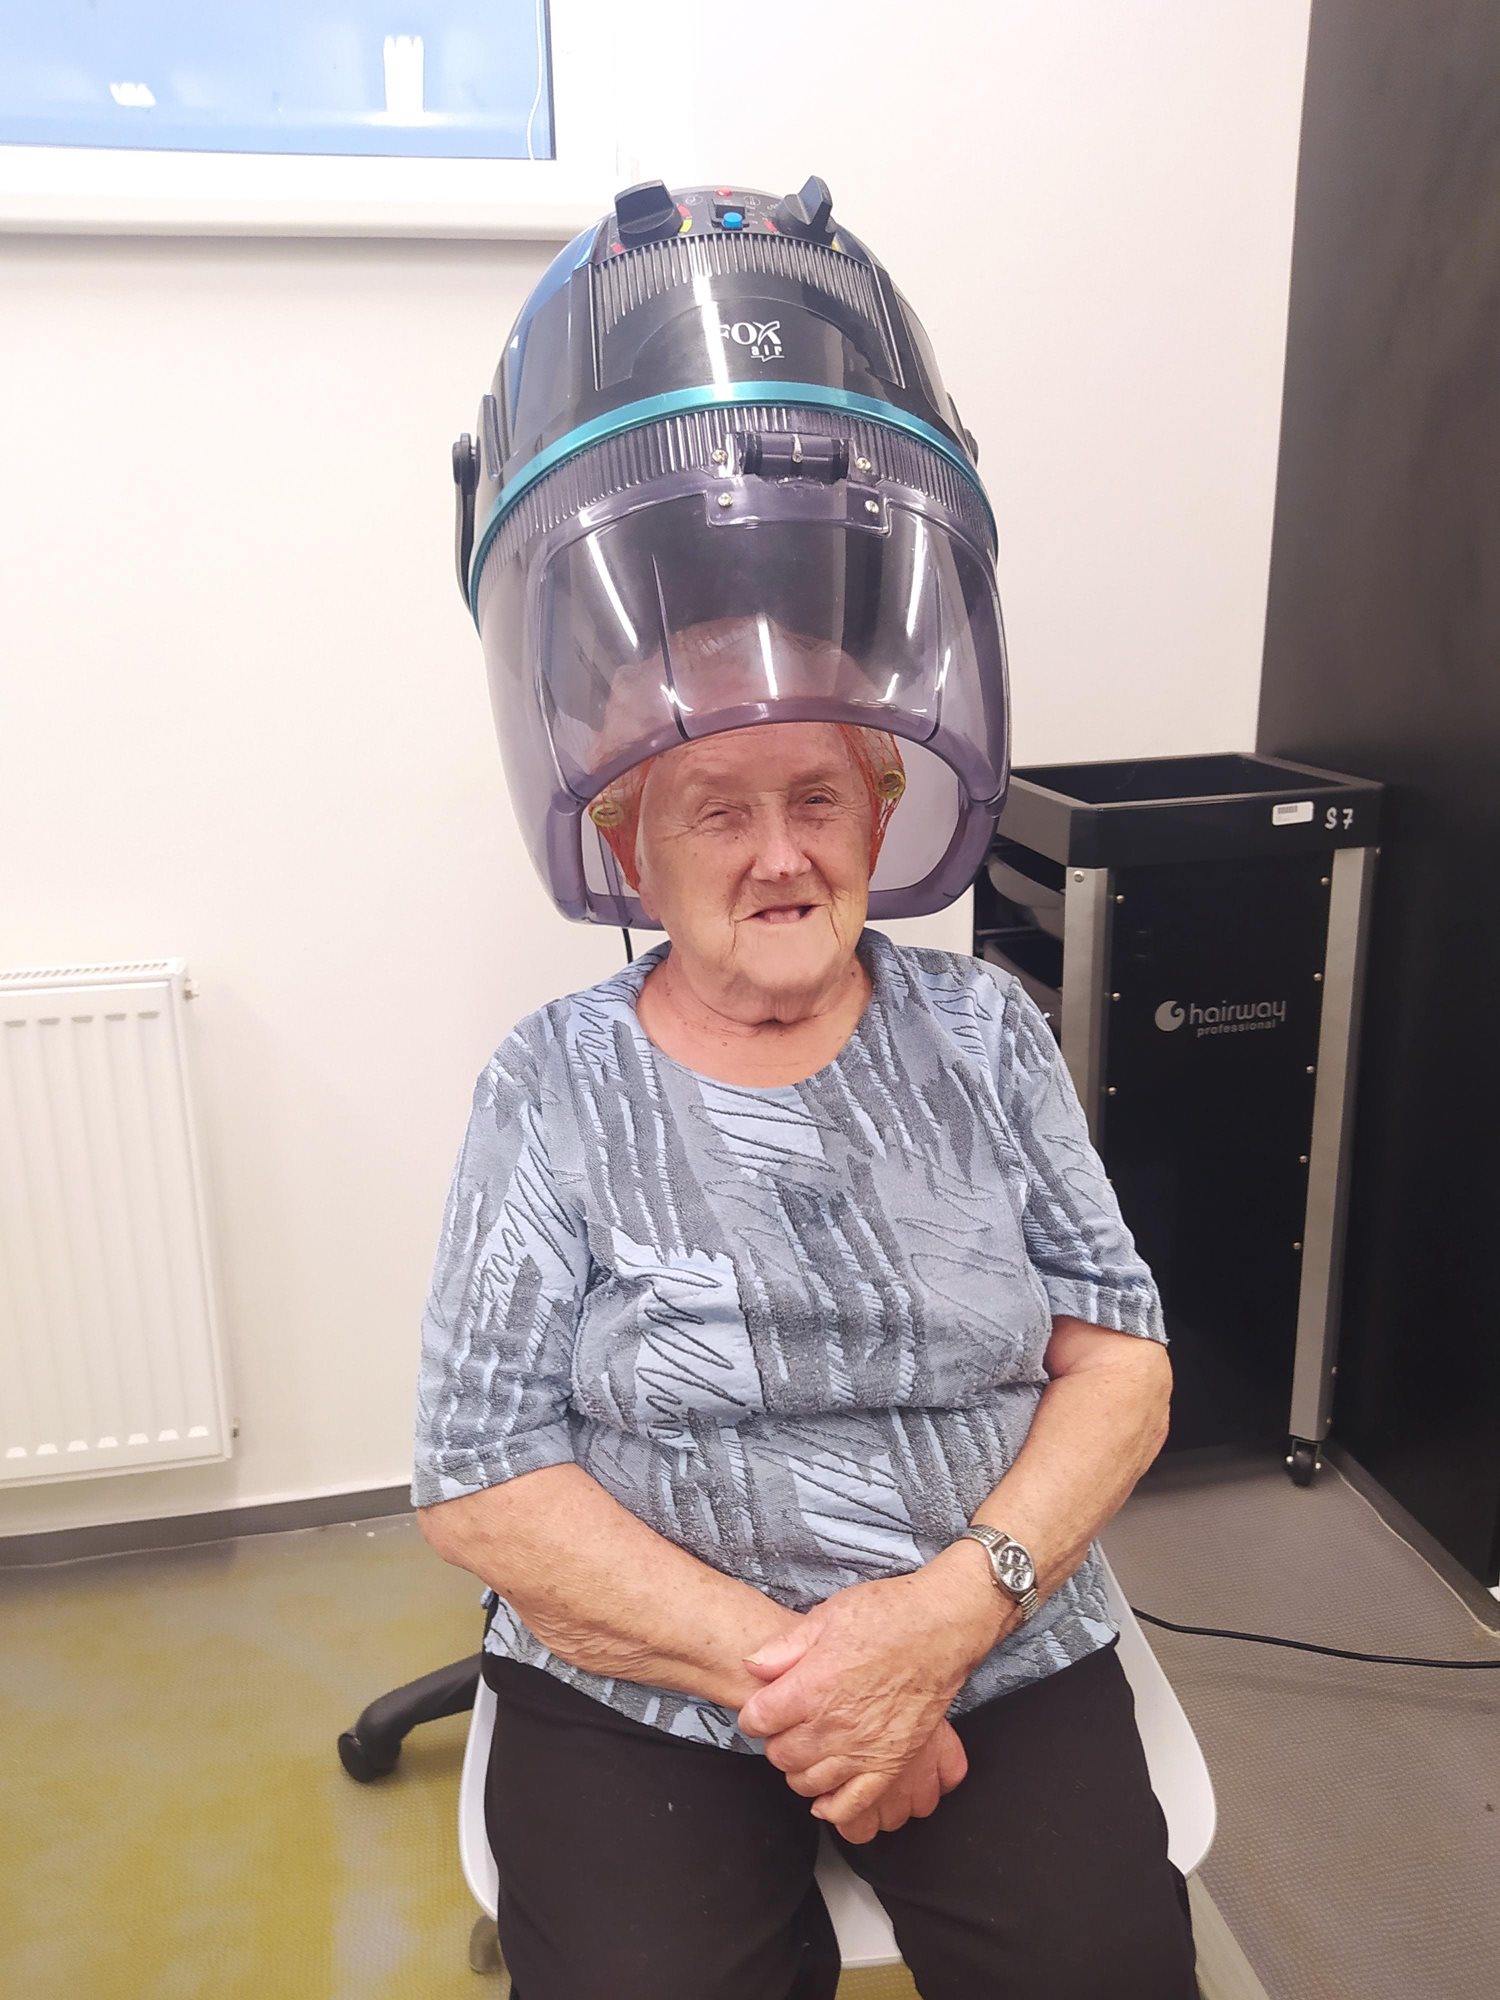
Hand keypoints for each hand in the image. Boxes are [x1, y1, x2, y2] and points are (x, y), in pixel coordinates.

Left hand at [736, 1550, 1008, 1822]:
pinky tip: (825, 1794)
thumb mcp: (826, 1616)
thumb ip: (785, 1647)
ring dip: (799, 1769)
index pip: (758, 1719)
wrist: (941, 1628)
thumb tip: (753, 1666)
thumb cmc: (888, 1616)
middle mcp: (834, 1725)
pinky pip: (851, 1804)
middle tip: (787, 1725)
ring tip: (808, 1749)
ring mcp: (862, 1749)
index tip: (762, 1708)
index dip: (755, 1712)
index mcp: (812, 1687)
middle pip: (780, 1754)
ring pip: (807, 1782)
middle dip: (776, 1740)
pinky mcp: (890, 1764)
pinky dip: (831, 1806)